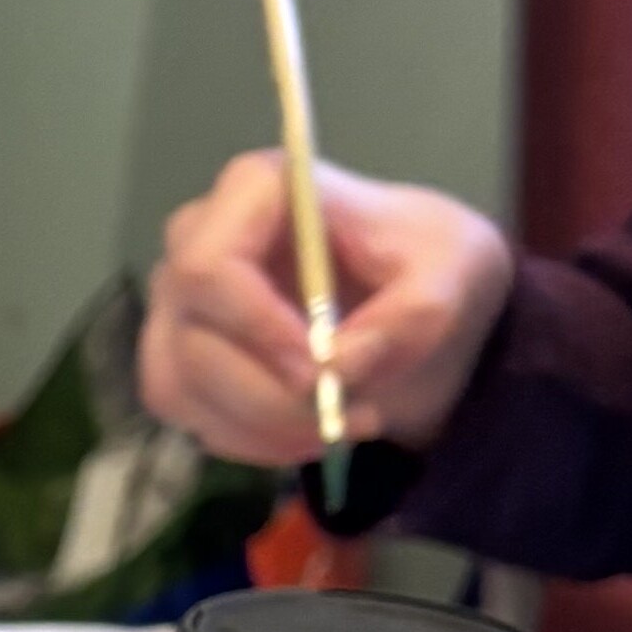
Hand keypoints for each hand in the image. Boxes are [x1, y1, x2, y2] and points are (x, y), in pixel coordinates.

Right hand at [138, 148, 513, 470]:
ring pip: (185, 386)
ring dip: (270, 427)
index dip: (257, 329)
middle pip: (195, 338)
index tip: (323, 372)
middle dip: (275, 396)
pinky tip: (311, 432)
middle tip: (356, 417)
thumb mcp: (453, 273)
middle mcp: (197, 238)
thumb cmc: (426, 261)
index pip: (209, 267)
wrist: (415, 299)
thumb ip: (411, 315)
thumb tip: (340, 364)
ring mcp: (179, 302)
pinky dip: (255, 441)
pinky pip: (192, 417)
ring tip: (347, 426)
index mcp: (255, 190)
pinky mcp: (178, 357)